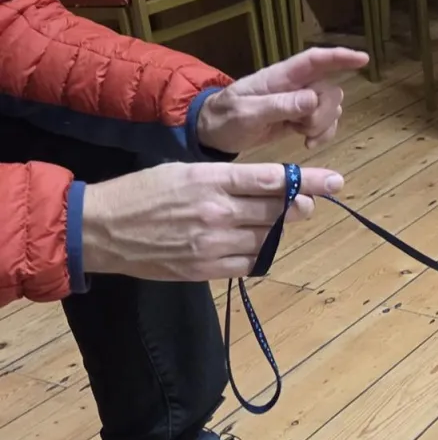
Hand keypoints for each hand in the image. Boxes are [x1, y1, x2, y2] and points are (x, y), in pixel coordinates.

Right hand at [81, 162, 343, 281]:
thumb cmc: (143, 192)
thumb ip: (228, 178)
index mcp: (211, 179)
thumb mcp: (184, 171)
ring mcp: (213, 244)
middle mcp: (217, 212)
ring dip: (276, 229)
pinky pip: (249, 262)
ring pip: (267, 237)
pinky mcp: (206, 269)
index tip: (335, 181)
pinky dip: (257, 252)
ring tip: (272, 221)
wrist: (101, 230)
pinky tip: (251, 242)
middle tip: (308, 202)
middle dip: (299, 205)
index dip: (308, 180)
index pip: (272, 179)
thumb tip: (270, 185)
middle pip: (277, 210)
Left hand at [196, 47, 369, 152]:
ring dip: (324, 126)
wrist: (213, 133)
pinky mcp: (300, 119)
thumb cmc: (224, 118)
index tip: (363, 58)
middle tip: (303, 129)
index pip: (315, 60)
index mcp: (280, 77)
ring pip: (331, 107)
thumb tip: (312, 100)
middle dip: (324, 113)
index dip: (340, 57)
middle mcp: (294, 86)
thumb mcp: (246, 113)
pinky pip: (325, 123)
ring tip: (302, 137)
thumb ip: (279, 106)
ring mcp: (299, 103)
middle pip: (329, 89)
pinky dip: (323, 135)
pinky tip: (308, 144)